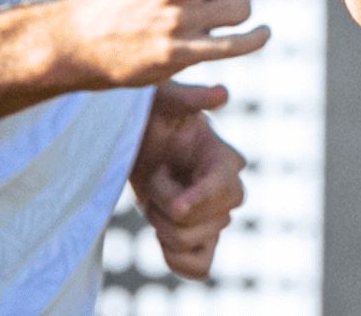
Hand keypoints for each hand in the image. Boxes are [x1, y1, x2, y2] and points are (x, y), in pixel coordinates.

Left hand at [129, 81, 246, 279]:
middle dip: (170, 210)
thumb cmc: (149, 113)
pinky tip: (160, 235)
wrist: (134, 139)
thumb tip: (222, 94)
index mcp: (222, 157)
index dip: (198, 199)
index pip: (225, 188)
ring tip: (152, 202)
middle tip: (152, 181)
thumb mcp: (161, 100)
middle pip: (215, 221)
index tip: (170, 202)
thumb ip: (188, 97)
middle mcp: (225, 188)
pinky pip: (199, 266)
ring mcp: (211, 214)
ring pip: (200, 244)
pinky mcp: (196, 234)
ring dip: (164, 229)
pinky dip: (178, 260)